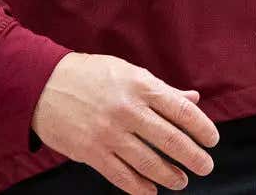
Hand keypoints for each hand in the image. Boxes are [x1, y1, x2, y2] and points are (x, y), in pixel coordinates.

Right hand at [31, 53, 219, 194]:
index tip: (212, 140)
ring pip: (149, 162)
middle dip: (193, 157)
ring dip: (170, 175)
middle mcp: (127, 110)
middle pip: (170, 139)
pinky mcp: (91, 153)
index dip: (202, 128)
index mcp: (140, 85)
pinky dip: (141, 187)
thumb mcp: (128, 72)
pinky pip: (122, 176)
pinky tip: (152, 190)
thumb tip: (194, 99)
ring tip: (182, 181)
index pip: (181, 110)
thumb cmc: (90, 75)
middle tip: (206, 166)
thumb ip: (162, 90)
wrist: (43, 85)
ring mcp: (109, 133)